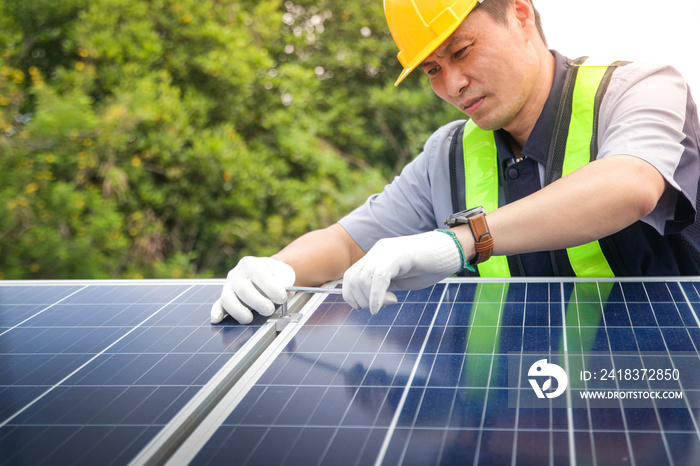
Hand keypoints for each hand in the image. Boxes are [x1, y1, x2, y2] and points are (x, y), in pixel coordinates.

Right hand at [211, 256, 295, 323]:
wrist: (267, 274)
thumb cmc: (275, 275)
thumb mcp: (281, 275)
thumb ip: (282, 284)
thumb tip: (285, 295)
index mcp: (251, 264)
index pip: (259, 274)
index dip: (271, 287)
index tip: (282, 297)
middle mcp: (237, 274)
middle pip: (243, 289)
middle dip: (257, 302)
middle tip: (269, 310)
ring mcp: (228, 286)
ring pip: (228, 299)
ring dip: (239, 311)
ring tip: (250, 318)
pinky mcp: (224, 298)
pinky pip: (218, 305)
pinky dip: (217, 312)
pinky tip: (217, 319)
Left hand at [342, 231, 461, 314]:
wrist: (451, 250)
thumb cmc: (428, 266)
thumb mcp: (400, 279)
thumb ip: (383, 286)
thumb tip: (367, 303)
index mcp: (376, 255)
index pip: (350, 276)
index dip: (352, 296)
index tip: (366, 308)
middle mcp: (378, 251)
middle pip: (353, 279)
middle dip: (361, 300)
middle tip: (380, 307)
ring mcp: (387, 251)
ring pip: (363, 279)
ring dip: (371, 299)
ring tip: (390, 302)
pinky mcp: (399, 255)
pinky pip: (379, 277)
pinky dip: (377, 296)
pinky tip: (384, 305)